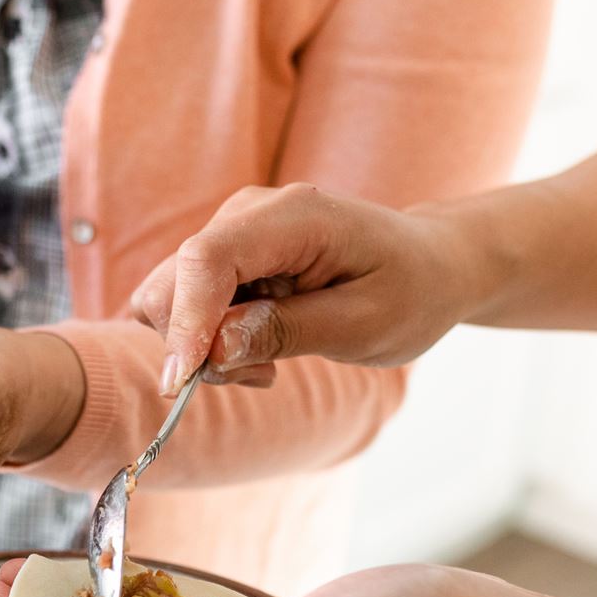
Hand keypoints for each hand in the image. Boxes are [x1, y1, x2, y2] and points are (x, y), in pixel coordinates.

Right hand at [127, 183, 483, 392]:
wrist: (426, 266)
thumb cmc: (409, 291)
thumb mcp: (363, 324)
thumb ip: (286, 332)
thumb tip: (213, 350)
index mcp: (292, 216)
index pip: (208, 259)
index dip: (185, 320)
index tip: (183, 382)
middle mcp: (248, 214)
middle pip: (173, 281)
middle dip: (195, 345)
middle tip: (262, 374)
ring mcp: (230, 234)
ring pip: (169, 299)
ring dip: (203, 348)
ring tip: (267, 362)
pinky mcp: (222, 259)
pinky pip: (183, 306)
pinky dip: (205, 341)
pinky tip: (252, 346)